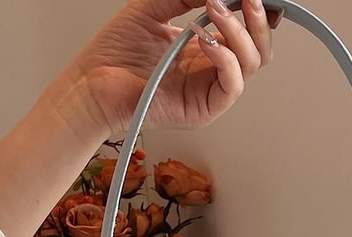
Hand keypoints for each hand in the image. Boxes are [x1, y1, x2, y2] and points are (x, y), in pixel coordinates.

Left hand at [68, 0, 278, 136]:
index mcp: (206, 51)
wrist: (92, 83)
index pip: (247, 35)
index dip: (258, 16)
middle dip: (257, 20)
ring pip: (250, 65)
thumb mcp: (154, 9)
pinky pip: (232, 86)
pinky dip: (226, 59)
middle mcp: (212, 72)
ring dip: (238, 32)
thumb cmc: (115, 54)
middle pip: (258, 51)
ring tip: (214, 9)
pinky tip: (205, 40)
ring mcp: (210, 93)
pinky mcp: (203, 110)